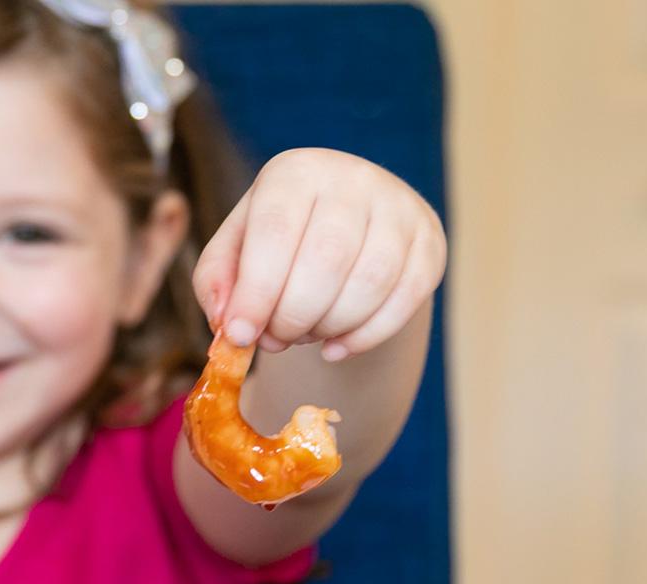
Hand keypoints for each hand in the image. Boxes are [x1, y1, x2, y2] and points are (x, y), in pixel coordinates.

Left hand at [193, 148, 446, 360]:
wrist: (348, 229)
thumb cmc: (279, 243)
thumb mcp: (235, 252)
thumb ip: (217, 284)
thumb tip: (229, 325)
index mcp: (295, 172)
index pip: (274, 233)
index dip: (256, 292)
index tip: (240, 335)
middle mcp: (352, 178)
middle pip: (324, 261)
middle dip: (292, 317)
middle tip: (274, 339)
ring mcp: (399, 207)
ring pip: (369, 283)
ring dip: (328, 327)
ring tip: (305, 335)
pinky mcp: (429, 242)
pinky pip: (404, 300)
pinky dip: (365, 337)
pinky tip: (336, 348)